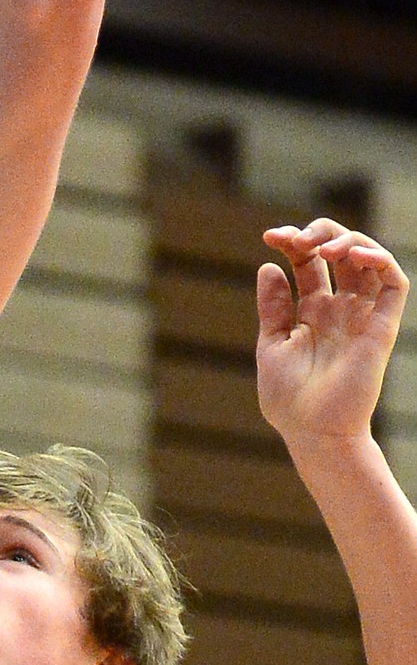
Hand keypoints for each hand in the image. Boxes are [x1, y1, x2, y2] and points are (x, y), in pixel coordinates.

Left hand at [257, 218, 407, 446]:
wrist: (314, 432)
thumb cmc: (289, 399)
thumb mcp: (272, 344)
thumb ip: (274, 307)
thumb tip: (268, 267)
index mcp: (311, 311)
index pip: (308, 261)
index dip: (292, 242)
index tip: (270, 237)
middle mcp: (339, 308)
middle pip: (339, 252)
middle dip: (319, 232)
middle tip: (296, 238)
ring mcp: (362, 315)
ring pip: (369, 260)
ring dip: (349, 240)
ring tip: (322, 247)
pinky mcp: (382, 326)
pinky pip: (394, 284)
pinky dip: (380, 259)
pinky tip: (355, 254)